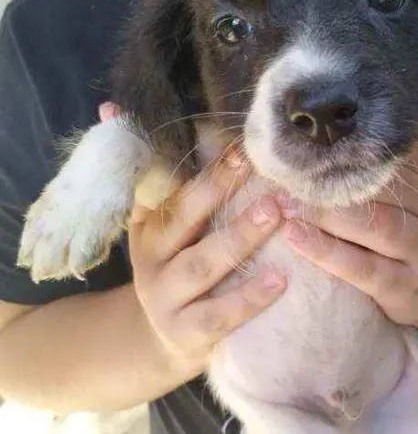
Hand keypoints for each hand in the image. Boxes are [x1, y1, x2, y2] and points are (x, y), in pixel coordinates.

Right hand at [99, 102, 286, 375]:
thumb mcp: (161, 220)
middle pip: (182, 218)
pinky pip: (218, 315)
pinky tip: (280, 279)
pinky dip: (248, 298)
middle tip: (255, 163)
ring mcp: (165, 298)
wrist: (164, 338)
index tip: (235, 141)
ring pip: (201, 265)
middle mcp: (151, 257)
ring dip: (238, 237)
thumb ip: (154, 169)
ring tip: (275, 212)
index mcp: (147, 224)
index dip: (198, 163)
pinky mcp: (187, 333)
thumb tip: (111, 105)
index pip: (166, 185)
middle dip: (217, 188)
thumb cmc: (178, 263)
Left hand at [279, 145, 417, 328]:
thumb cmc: (416, 232)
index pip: (395, 156)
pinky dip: (326, 251)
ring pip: (378, 225)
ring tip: (287, 204)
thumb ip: (387, 169)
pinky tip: (295, 236)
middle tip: (289, 172)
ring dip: (328, 214)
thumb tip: (330, 131)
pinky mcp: (404, 287)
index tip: (311, 142)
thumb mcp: (415, 195)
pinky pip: (363, 268)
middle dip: (335, 180)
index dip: (352, 149)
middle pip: (386, 189)